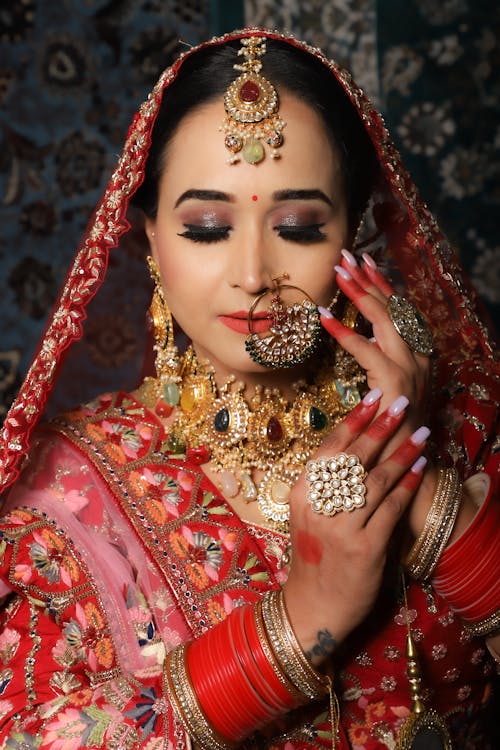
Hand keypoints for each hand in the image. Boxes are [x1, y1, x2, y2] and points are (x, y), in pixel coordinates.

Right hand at [283, 390, 428, 664]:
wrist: (313, 606)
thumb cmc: (314, 556)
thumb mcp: (309, 515)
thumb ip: (325, 485)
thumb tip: (359, 447)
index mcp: (300, 492)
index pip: (330, 448)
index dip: (354, 419)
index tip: (372, 396)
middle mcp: (317, 505)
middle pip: (354, 457)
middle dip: (381, 426)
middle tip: (402, 403)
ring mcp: (340, 527)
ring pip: (375, 480)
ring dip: (402, 453)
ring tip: (423, 433)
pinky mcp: (364, 547)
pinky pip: (390, 508)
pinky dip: (407, 486)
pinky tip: (420, 469)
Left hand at [320, 249, 430, 448]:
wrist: (407, 461)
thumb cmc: (390, 427)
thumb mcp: (385, 387)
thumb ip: (376, 362)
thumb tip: (360, 339)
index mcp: (417, 354)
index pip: (400, 309)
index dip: (381, 284)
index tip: (363, 263)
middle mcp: (418, 356)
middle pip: (393, 307)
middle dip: (368, 279)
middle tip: (346, 256)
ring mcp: (410, 368)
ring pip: (384, 319)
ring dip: (359, 293)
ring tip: (337, 274)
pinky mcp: (395, 383)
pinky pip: (366, 350)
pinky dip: (344, 332)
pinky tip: (323, 318)